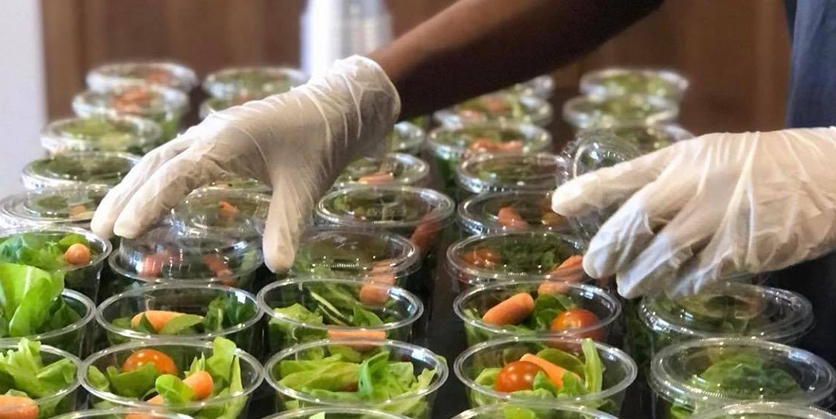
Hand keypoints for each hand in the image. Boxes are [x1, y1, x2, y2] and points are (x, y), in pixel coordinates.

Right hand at [91, 56, 399, 270]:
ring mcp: (211, 133)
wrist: (336, 109)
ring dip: (133, 187)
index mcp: (225, 143)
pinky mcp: (219, 137)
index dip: (148, 204)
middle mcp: (210, 134)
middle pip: (154, 165)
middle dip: (124, 198)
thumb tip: (276, 268)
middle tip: (98, 233)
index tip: (124, 233)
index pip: (175, 175)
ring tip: (109, 222)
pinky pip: (176, 158)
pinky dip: (155, 179)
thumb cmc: (320, 145)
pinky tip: (149, 200)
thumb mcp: (305, 189)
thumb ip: (287, 226)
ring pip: (160, 159)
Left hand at [552, 128, 835, 297]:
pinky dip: (680, 286)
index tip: (558, 205)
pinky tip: (671, 290)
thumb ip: (668, 181)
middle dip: (609, 247)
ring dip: (639, 275)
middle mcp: (697, 182)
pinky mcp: (744, 247)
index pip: (626, 172)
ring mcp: (720, 215)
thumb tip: (624, 217)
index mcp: (684, 157)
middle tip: (594, 267)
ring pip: (663, 254)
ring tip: (629, 287)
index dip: (590, 190)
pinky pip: (699, 275)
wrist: (825, 175)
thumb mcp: (708, 158)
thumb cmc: (759, 167)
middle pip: (637, 219)